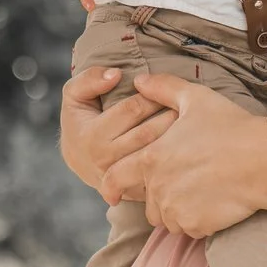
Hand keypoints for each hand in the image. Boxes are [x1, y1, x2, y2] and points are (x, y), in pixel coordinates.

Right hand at [58, 63, 175, 197]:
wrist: (80, 161)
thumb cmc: (81, 121)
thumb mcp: (74, 95)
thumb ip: (89, 80)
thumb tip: (116, 75)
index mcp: (92, 137)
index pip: (131, 110)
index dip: (153, 94)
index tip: (165, 86)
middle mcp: (107, 160)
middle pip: (148, 133)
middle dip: (171, 114)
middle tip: (188, 102)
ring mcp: (121, 180)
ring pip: (158, 154)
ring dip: (178, 136)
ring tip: (191, 119)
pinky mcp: (135, 191)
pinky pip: (161, 174)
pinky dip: (176, 158)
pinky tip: (187, 143)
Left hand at [101, 75, 266, 237]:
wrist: (265, 161)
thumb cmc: (231, 126)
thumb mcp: (195, 98)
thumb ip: (162, 88)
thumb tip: (139, 80)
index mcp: (151, 158)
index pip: (115, 178)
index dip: (111, 186)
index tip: (111, 193)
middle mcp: (158, 187)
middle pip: (145, 202)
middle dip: (157, 196)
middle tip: (180, 184)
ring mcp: (176, 210)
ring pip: (165, 219)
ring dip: (174, 211)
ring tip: (198, 192)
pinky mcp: (196, 226)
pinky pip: (188, 229)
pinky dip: (195, 221)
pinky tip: (213, 203)